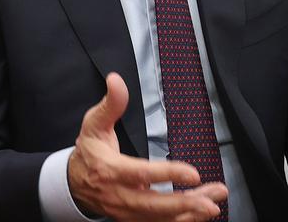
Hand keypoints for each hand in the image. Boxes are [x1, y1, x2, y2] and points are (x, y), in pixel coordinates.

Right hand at [68, 73, 227, 221]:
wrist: (72, 183)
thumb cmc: (89, 151)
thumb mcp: (94, 124)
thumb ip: (110, 104)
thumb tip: (116, 80)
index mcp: (111, 171)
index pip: (142, 174)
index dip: (168, 174)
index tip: (193, 173)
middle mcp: (119, 196)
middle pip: (154, 205)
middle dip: (185, 204)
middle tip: (211, 201)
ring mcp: (126, 212)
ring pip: (160, 218)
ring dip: (189, 213)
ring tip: (214, 205)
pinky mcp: (133, 219)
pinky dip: (181, 221)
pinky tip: (200, 213)